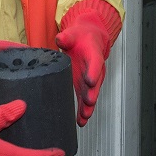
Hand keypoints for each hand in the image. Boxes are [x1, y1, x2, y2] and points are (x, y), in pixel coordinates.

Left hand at [56, 0, 121, 126]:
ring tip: (84, 117)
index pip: (95, 63)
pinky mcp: (83, 86)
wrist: (87, 39)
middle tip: (89, 101)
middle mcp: (95, 69)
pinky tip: (80, 121)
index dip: (93, 72)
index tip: (90, 81)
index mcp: (94, 54)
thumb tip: (60, 38)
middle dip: (92, 92)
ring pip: (91, 94)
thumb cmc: (80, 37)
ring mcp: (89, 79)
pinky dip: (82, 110)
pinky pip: (84, 99)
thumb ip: (67, 37)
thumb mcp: (73, 33)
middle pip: (95, 82)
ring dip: (88, 106)